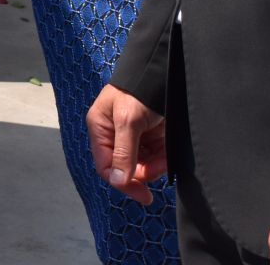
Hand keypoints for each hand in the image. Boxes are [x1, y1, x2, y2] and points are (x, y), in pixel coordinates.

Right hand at [86, 84, 167, 204]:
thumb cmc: (138, 92)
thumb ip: (123, 152)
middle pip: (126, 168)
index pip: (106, 166)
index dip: (123, 183)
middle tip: (160, 167)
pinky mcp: (151, 137)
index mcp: (100, 129)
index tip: (144, 196)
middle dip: (144, 171)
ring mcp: (134, 137)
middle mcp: (115, 136)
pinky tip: (169, 152)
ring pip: (143, 166)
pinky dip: (164, 160)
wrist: (161, 72)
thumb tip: (117, 181)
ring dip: (156, 165)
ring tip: (166, 155)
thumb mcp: (128, 121)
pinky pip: (156, 158)